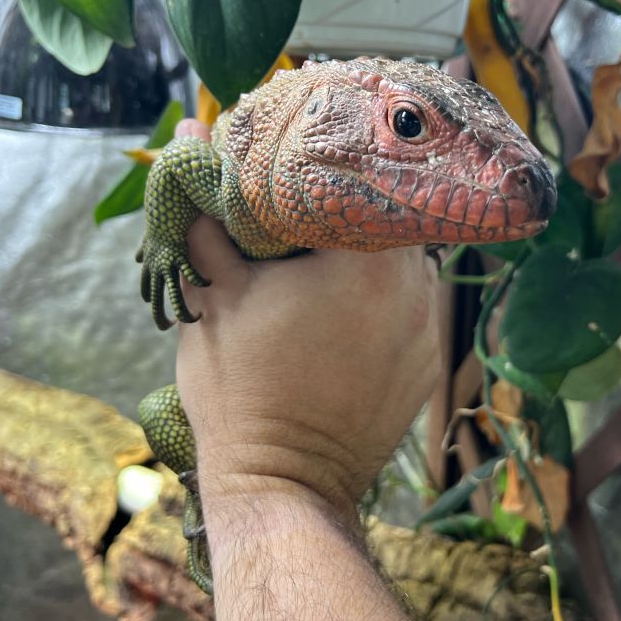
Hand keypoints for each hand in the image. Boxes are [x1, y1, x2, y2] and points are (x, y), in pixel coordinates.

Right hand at [173, 123, 440, 519]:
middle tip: (303, 220)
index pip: (353, 183)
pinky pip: (414, 312)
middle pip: (384, 221)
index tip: (291, 176)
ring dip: (367, 259)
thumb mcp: (214, 294)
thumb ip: (210, 213)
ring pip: (403, 265)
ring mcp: (430, 331)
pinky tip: (346, 315)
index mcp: (368, 259)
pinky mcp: (430, 367)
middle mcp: (417, 288)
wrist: (282, 486)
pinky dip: (385, 303)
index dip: (318, 174)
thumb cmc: (240, 389)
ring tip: (324, 266)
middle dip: (344, 216)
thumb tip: (190, 134)